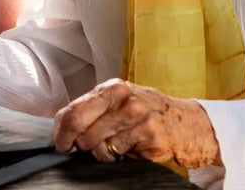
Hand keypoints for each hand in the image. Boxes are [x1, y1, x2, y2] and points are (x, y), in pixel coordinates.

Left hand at [52, 79, 220, 168]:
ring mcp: (139, 118)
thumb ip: (92, 109)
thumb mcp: (118, 101)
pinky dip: (119, 157)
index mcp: (112, 88)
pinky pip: (118, 155)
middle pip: (82, 130)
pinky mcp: (149, 138)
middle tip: (81, 148)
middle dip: (77, 145)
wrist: (185, 121)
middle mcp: (125, 100)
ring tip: (114, 145)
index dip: (61, 132)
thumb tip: (60, 126)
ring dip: (101, 153)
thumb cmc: (146, 111)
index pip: (73, 111)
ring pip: (98, 147)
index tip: (60, 143)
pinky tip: (130, 148)